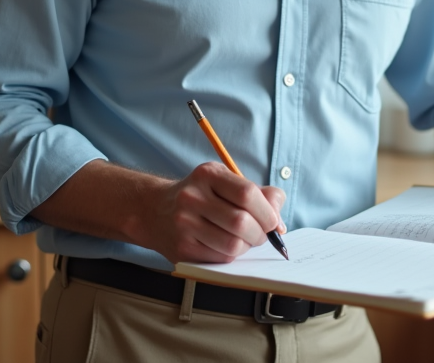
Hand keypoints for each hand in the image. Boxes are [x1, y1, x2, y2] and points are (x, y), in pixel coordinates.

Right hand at [147, 162, 285, 263]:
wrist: (155, 210)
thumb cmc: (201, 196)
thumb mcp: (225, 182)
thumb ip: (259, 194)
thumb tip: (279, 223)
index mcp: (207, 174)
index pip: (247, 194)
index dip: (267, 212)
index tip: (273, 222)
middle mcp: (192, 197)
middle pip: (241, 222)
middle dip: (260, 234)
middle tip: (261, 235)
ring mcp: (184, 224)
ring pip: (233, 245)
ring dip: (247, 247)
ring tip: (244, 240)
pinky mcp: (181, 248)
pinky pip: (220, 258)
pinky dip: (232, 256)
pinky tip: (227, 246)